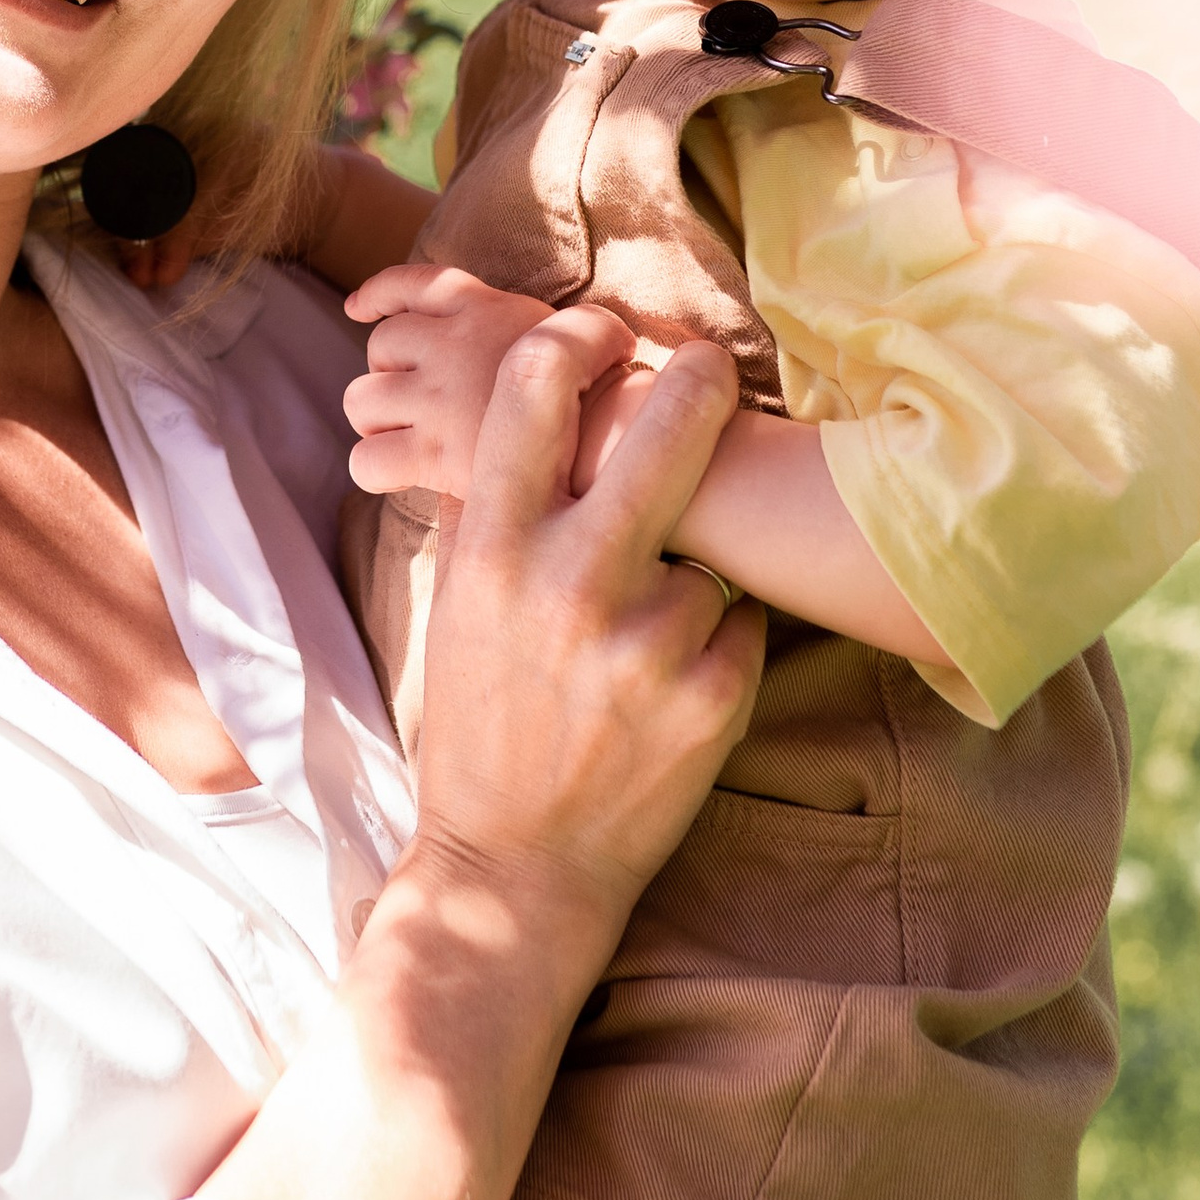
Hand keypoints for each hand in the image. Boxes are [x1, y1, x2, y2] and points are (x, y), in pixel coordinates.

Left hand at [344, 264, 627, 499]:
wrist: (616, 442)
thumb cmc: (605, 398)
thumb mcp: (574, 336)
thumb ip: (530, 333)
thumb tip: (531, 340)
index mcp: (486, 308)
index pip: (414, 283)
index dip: (378, 294)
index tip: (357, 308)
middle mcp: (452, 346)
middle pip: (380, 346)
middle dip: (387, 372)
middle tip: (417, 402)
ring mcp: (437, 399)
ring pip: (361, 400)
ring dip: (374, 419)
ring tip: (406, 436)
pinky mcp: (434, 453)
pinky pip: (367, 460)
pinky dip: (373, 468)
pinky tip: (396, 475)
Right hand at [403, 317, 762, 920]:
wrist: (516, 870)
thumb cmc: (483, 727)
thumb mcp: (458, 608)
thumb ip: (492, 510)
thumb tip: (529, 404)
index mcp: (494, 550)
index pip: (535, 389)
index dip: (579, 336)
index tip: (605, 329)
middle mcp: (570, 582)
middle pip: (666, 424)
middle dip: (701, 380)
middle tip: (714, 368)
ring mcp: (648, 640)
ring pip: (711, 547)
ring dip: (691, 575)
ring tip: (642, 638)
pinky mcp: (714, 694)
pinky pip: (741, 618)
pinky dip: (719, 638)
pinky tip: (672, 685)